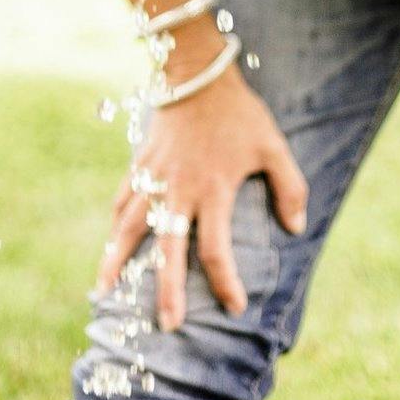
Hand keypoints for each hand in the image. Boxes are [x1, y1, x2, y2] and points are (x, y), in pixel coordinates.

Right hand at [100, 64, 307, 331]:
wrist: (196, 72)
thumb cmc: (238, 112)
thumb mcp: (273, 145)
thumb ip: (291, 187)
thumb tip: (296, 228)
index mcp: (212, 191)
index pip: (216, 250)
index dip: (226, 282)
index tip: (235, 306)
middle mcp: (179, 191)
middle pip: (167, 250)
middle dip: (166, 291)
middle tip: (166, 327)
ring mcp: (154, 177)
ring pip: (129, 227)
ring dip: (116, 260)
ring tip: (103, 292)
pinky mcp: (141, 163)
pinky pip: (123, 198)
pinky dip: (115, 222)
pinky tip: (110, 240)